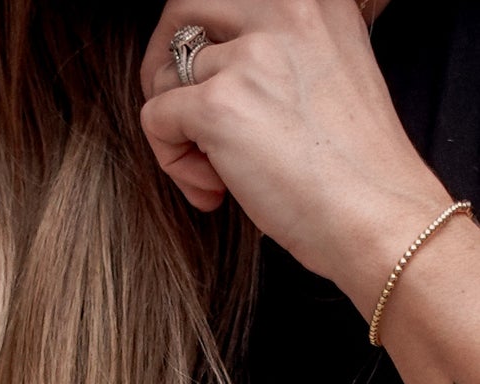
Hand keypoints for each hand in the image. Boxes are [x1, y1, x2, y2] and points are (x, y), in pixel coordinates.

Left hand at [139, 1, 452, 311]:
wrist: (377, 214)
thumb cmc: (353, 165)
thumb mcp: (329, 68)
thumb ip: (279, 49)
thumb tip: (212, 60)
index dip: (210, 45)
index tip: (220, 88)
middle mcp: (283, 8)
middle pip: (183, 9)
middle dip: (166, 68)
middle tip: (186, 120)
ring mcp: (250, 54)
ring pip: (163, 76)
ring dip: (177, 131)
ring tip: (218, 172)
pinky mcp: (220, 104)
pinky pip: (155, 119)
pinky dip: (173, 162)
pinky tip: (216, 190)